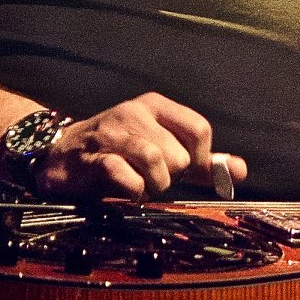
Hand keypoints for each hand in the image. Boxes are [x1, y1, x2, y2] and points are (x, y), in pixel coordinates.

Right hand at [35, 91, 246, 200]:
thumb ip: (203, 162)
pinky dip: (132, 191)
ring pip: (154, 161)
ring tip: (141, 187)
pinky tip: (126, 192)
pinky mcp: (88, 158)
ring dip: (153, 185)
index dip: (199, 159)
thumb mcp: (163, 150)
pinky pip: (123, 175)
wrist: (59, 156)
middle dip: (171, 176)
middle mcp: (134, 112)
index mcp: (156, 106)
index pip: (199, 129)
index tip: (184, 171)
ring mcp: (110, 133)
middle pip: (178, 154)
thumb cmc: (119, 154)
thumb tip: (241, 170)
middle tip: (153, 179)